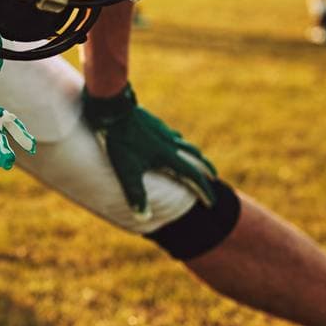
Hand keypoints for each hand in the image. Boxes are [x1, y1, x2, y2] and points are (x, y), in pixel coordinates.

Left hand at [82, 83, 216, 217]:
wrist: (111, 107)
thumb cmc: (118, 140)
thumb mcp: (125, 171)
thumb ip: (135, 194)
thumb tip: (143, 218)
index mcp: (167, 155)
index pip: (192, 175)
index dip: (203, 190)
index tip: (211, 202)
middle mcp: (168, 142)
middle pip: (194, 156)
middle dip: (205, 168)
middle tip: (213, 175)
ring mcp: (160, 130)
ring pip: (183, 142)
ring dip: (193, 152)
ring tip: (196, 157)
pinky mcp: (150, 121)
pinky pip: (170, 133)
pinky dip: (176, 140)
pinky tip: (169, 138)